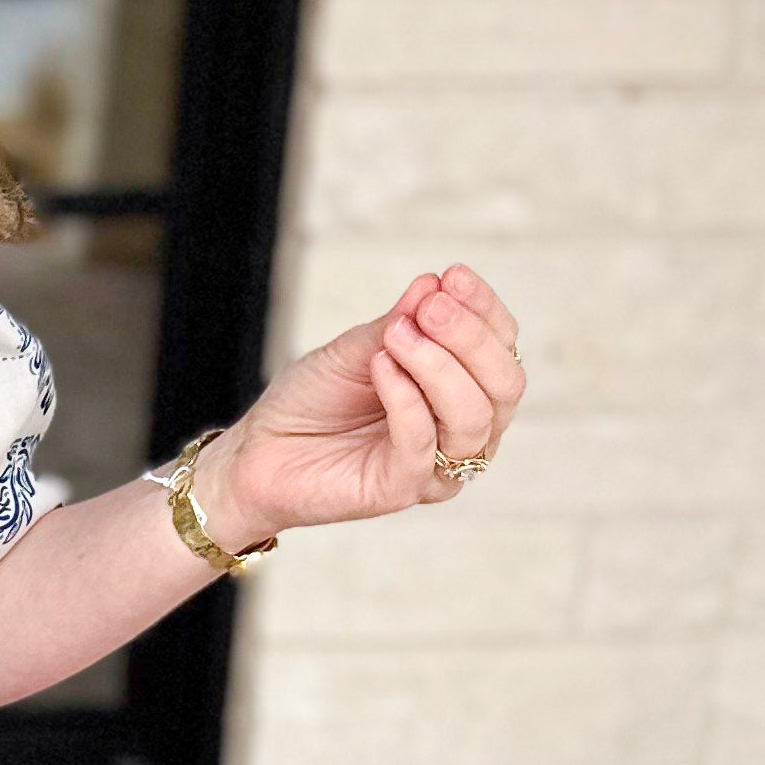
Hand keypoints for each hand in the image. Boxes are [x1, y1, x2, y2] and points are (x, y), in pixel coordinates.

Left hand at [199, 264, 524, 540]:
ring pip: (474, 416)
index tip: (454, 275)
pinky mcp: (403, 489)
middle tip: (429, 307)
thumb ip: (399, 323)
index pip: (502, 349)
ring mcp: (438, 465)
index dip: (485, 311)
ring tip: (397, 335)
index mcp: (463, 391)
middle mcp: (462, 431)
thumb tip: (435, 284)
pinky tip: (381, 365)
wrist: (259, 451)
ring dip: (438, 366)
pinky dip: (405, 397)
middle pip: (505, 385)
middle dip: (471, 338)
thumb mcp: (357, 348)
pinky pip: (423, 443)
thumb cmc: (312, 400)